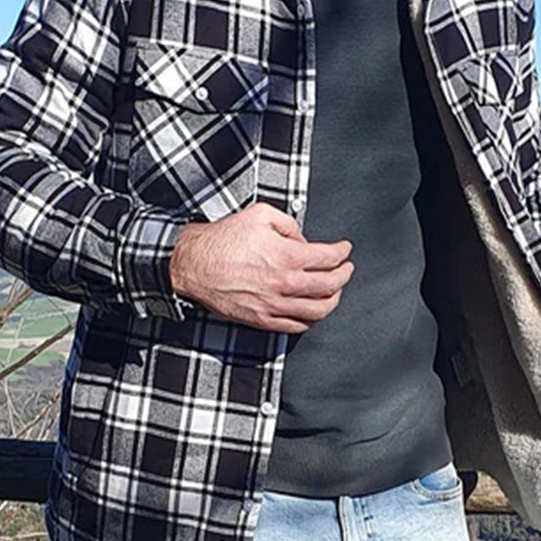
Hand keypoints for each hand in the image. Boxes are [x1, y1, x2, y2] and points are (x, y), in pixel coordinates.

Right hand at [169, 202, 353, 333]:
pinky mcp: (263, 319)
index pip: (329, 257)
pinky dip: (311, 319)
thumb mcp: (260, 214)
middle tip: (346, 269)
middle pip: (331, 285)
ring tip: (335, 291)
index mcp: (288, 256)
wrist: (194, 264)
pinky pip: (297, 326)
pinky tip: (313, 309)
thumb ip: (289, 224)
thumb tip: (303, 239)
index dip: (342, 252)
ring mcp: (275, 305)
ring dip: (333, 300)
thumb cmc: (222, 240)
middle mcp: (285, 283)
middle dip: (345, 275)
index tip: (345, 249)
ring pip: (319, 310)